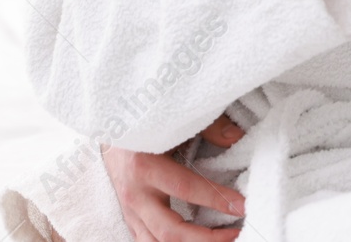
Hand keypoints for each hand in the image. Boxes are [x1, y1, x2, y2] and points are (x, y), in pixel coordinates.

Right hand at [104, 115, 245, 241]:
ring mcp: (129, 211)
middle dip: (206, 238)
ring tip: (220, 241)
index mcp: (145, 168)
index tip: (242, 206)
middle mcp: (135, 195)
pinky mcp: (129, 218)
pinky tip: (194, 241)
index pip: (186, 190)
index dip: (217, 199)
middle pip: (170, 231)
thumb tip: (236, 136)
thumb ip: (207, 127)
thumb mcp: (173, 121)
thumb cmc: (144, 123)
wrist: (109, 128)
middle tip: (236, 233)